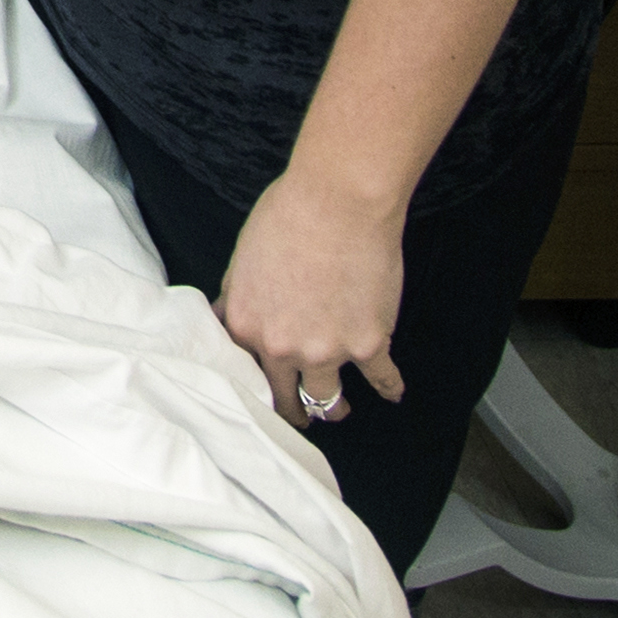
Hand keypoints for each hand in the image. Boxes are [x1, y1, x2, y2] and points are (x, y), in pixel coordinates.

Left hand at [217, 165, 408, 430]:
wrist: (337, 203)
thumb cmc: (286, 216)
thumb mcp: (241, 258)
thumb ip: (236, 297)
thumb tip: (225, 318)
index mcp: (245, 325)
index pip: (244, 371)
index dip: (255, 382)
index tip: (264, 390)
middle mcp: (282, 348)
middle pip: (284, 396)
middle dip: (292, 409)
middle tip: (300, 414)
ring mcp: (327, 351)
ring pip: (328, 400)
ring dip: (333, 408)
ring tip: (339, 409)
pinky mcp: (369, 345)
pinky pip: (382, 380)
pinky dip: (389, 389)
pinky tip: (392, 394)